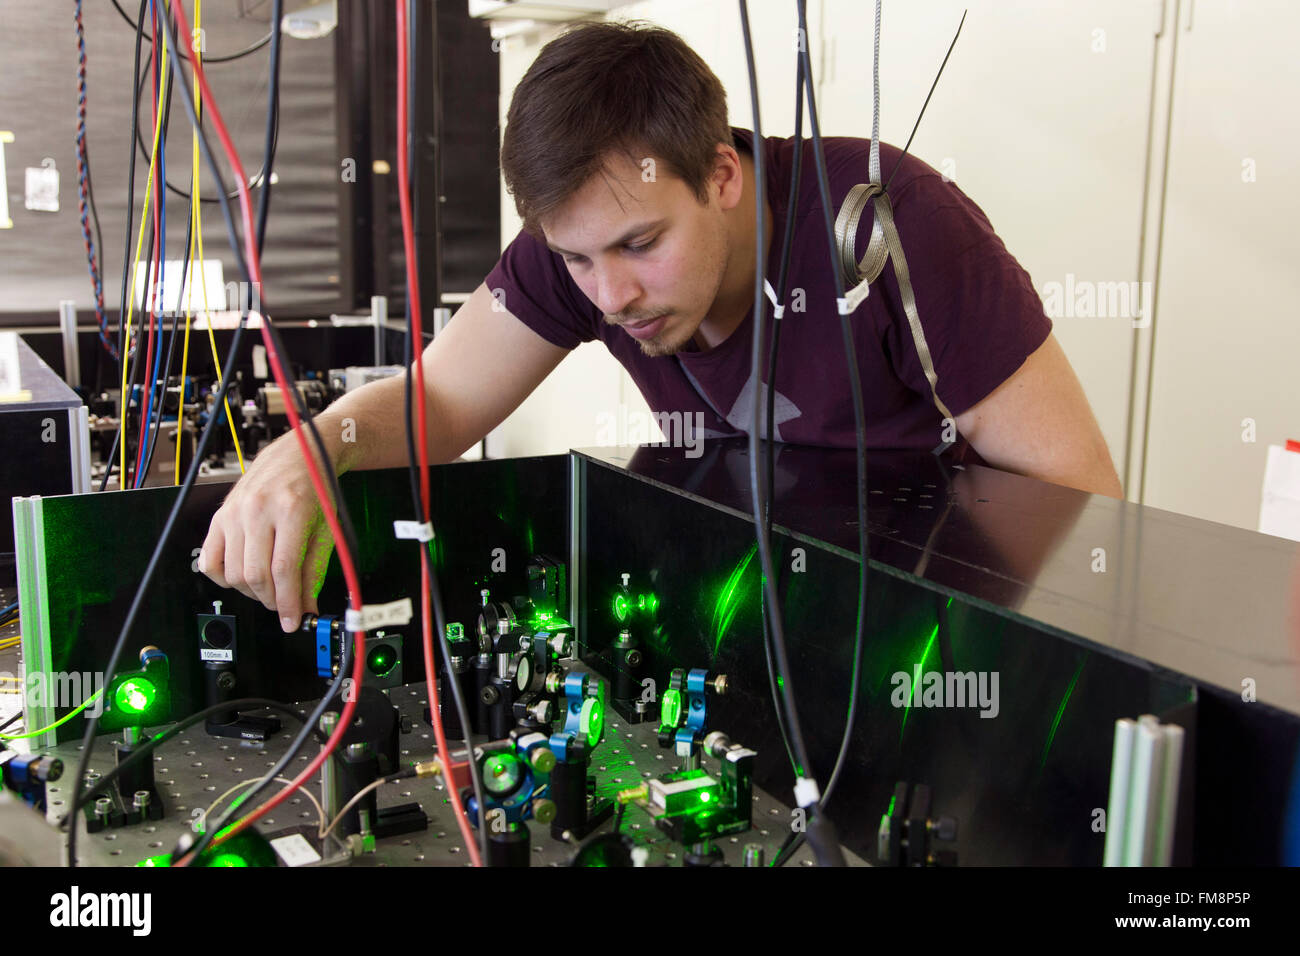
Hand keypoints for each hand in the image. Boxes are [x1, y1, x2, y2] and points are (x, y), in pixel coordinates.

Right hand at [198, 433, 336, 632]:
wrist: (297, 454)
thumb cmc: (315, 487)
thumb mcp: (325, 527)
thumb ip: (314, 569)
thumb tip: (307, 607)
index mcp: (290, 510)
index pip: (283, 570)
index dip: (288, 603)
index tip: (293, 621)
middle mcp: (258, 510)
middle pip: (255, 575)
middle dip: (272, 600)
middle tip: (284, 604)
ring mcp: (234, 512)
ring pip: (233, 573)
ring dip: (251, 592)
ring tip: (269, 588)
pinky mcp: (219, 516)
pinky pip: (210, 560)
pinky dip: (224, 578)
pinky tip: (243, 575)